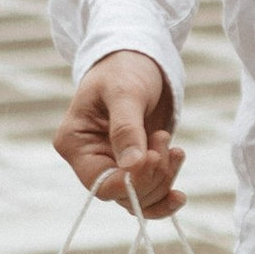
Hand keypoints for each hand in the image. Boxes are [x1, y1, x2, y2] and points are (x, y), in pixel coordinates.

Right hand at [53, 53, 186, 216]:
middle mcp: (90, 160)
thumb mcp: (124, 91)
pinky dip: (167, 186)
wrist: (136, 58)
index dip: (130, 181)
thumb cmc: (123, 68)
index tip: (155, 158)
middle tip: (164, 140)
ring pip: (139, 195)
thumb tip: (132, 166)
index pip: (99, 183)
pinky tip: (179, 175)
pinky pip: (149, 190)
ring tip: (173, 145)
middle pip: (122, 193)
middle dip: (152, 175)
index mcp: (75, 143)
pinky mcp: (134, 164)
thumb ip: (127, 128)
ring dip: (163, 177)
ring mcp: (113, 164)